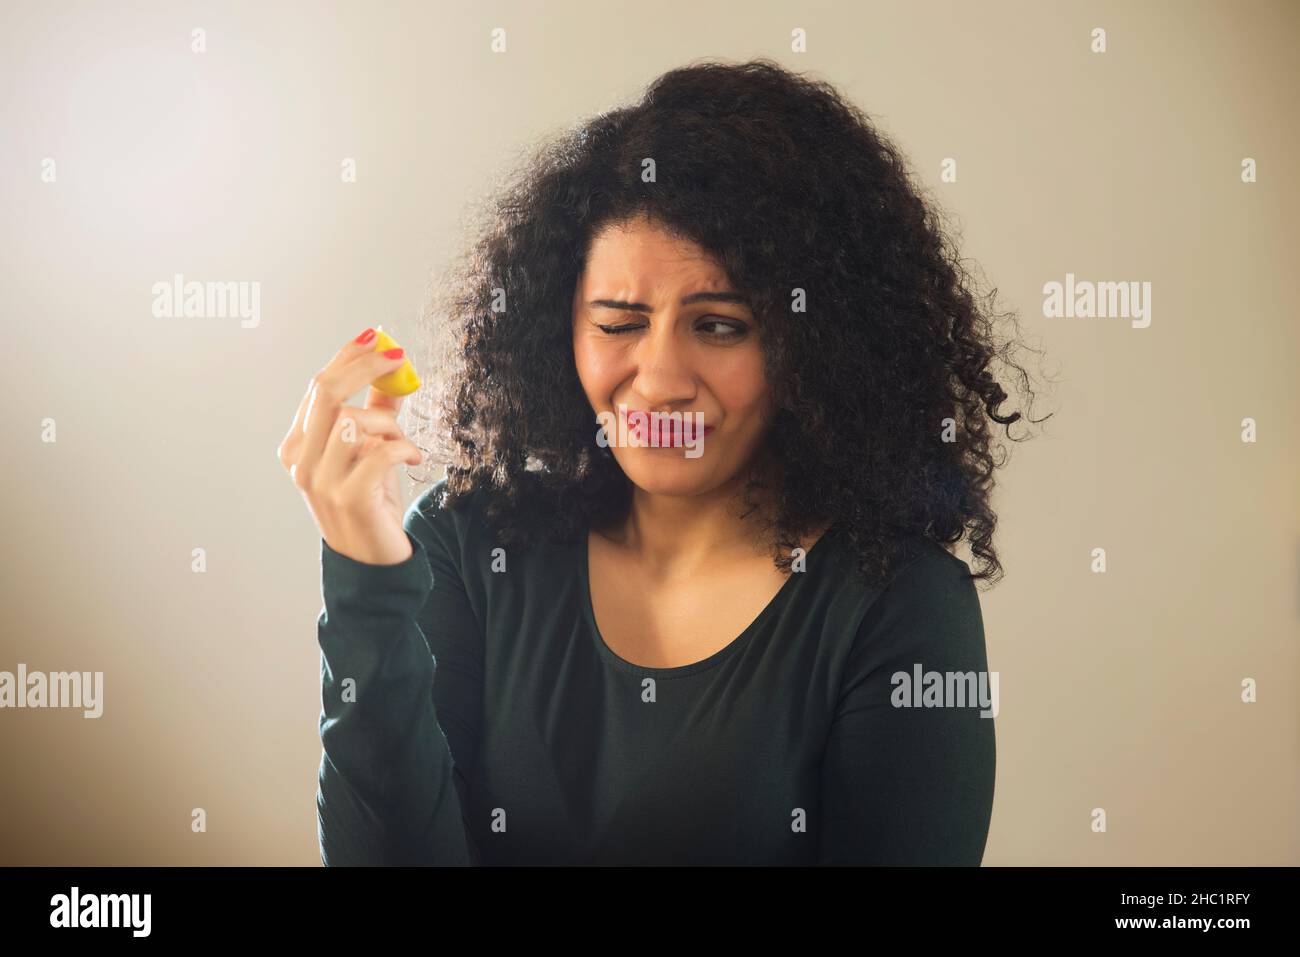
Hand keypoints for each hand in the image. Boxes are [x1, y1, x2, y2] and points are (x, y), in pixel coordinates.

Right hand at [277, 328, 422, 564]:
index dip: (349, 356)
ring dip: (389, 425)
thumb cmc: (371, 503)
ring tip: (404, 444)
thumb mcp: (371, 451)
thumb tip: (394, 372)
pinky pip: (378, 452)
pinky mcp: (348, 498)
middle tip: (398, 356)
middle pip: (326, 391)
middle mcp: (300, 461)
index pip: (317, 385)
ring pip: (354, 421)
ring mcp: (320, 482)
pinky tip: (413, 459)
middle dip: (365, 365)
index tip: (379, 337)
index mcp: (298, 445)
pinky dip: (404, 448)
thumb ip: (377, 413)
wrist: (373, 562)